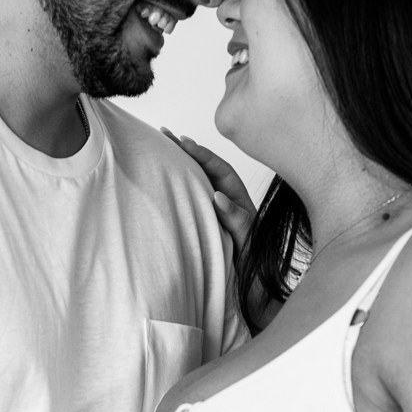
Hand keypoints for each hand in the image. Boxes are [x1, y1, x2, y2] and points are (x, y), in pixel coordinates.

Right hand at [162, 131, 255, 260]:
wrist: (250, 278)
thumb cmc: (252, 258)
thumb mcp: (248, 237)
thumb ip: (236, 218)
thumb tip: (218, 197)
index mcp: (238, 198)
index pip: (220, 169)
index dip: (202, 154)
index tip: (184, 143)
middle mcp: (224, 198)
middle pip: (204, 168)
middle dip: (186, 150)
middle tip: (164, 134)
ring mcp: (212, 207)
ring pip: (195, 180)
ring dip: (179, 164)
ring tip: (158, 147)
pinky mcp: (201, 219)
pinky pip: (188, 197)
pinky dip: (176, 185)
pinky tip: (160, 177)